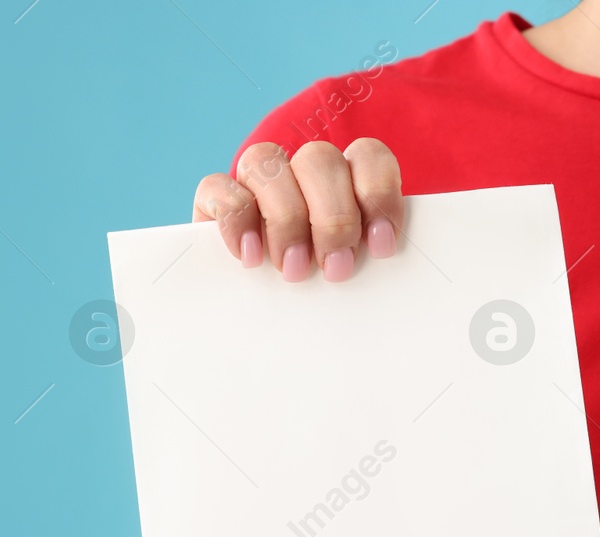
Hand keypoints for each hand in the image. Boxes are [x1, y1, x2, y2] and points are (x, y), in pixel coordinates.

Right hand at [190, 138, 404, 280]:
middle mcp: (303, 170)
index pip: (368, 156)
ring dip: (286, 218)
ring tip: (295, 268)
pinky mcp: (216, 197)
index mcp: (347, 178)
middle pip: (318, 159)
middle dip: (333, 217)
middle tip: (336, 268)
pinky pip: (218, 186)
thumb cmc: (326, 288)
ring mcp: (257, 178)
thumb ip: (370, 252)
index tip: (380, 245)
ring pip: (266, 160)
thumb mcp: (356, 270)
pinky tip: (252, 256)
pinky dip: (237, 220)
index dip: (378, 195)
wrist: (266, 318)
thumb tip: (383, 257)